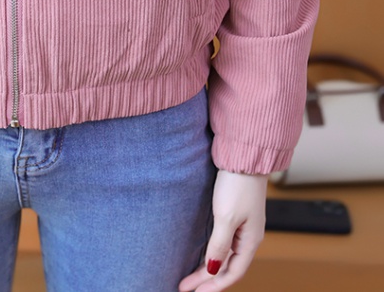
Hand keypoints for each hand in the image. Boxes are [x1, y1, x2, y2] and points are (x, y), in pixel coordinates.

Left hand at [178, 169, 267, 291]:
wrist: (243, 157)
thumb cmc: (237, 185)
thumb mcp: (226, 217)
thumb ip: (219, 245)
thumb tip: (212, 269)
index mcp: (250, 240)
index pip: (233, 272)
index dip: (215, 285)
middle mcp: (247, 237)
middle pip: (227, 266)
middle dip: (207, 280)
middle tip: (184, 288)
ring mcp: (241, 226)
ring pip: (223, 256)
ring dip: (207, 269)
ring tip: (188, 279)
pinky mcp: (233, 216)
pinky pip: (222, 243)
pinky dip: (210, 254)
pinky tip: (200, 258)